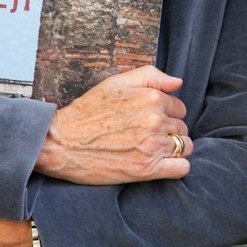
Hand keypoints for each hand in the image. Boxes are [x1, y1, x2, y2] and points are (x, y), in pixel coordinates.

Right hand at [34, 66, 191, 184]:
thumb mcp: (116, 83)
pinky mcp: (146, 170)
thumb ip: (150, 76)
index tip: (149, 121)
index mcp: (151, 98)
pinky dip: (176, 167)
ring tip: (152, 150)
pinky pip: (182, 168)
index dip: (166, 114)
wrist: (61, 143)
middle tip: (145, 136)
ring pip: (185, 147)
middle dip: (169, 132)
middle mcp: (155, 121)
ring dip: (173, 149)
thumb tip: (178, 83)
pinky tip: (161, 164)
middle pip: (182, 128)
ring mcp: (152, 146)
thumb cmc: (87, 112)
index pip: (179, 108)